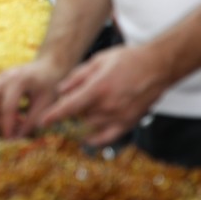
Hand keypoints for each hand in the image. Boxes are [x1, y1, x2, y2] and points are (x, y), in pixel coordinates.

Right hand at [0, 57, 68, 138]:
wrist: (49, 64)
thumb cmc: (51, 83)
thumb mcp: (46, 103)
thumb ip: (31, 120)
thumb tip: (17, 138)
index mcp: (19, 81)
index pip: (6, 107)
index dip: (7, 126)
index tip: (10, 140)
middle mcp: (3, 77)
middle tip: (5, 129)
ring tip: (9, 121)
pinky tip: (11, 115)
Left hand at [37, 44, 169, 145]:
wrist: (157, 66)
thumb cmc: (127, 59)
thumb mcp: (98, 60)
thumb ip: (77, 76)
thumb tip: (61, 90)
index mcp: (98, 88)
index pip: (70, 107)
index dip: (54, 115)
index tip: (43, 121)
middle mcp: (108, 105)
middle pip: (80, 115)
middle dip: (72, 109)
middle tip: (72, 98)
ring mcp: (120, 116)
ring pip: (91, 124)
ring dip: (83, 118)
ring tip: (86, 106)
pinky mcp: (130, 122)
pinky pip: (109, 137)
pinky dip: (96, 140)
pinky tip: (87, 139)